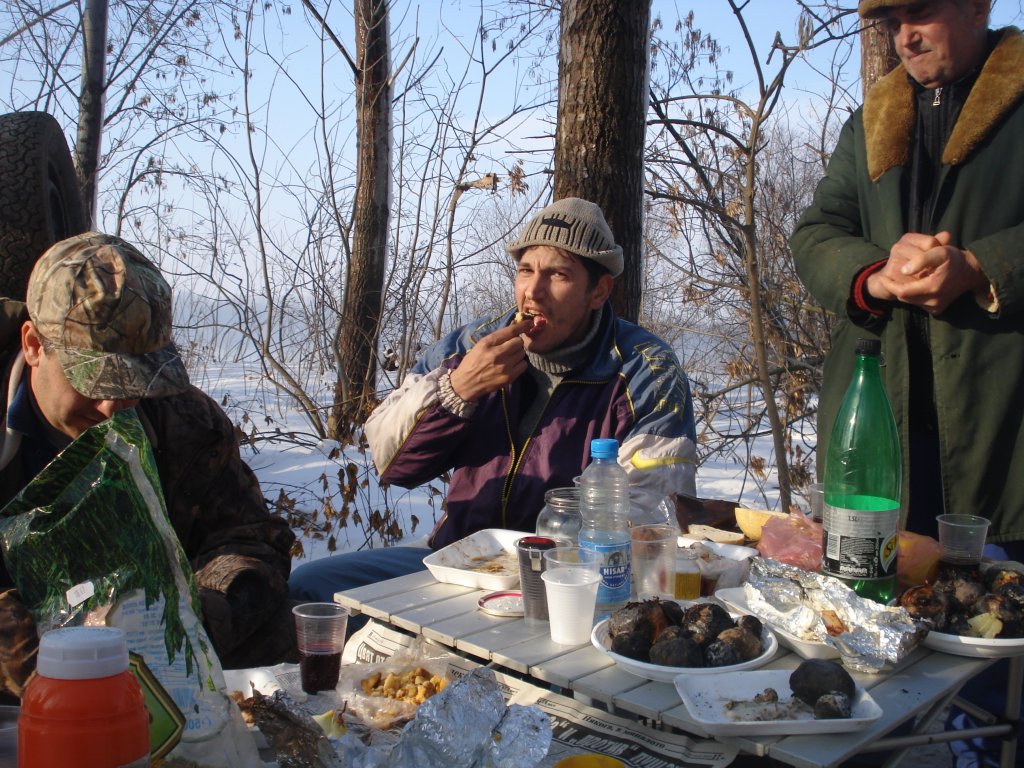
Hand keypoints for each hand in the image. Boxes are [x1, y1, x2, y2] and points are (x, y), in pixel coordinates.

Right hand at [448, 317, 533, 401]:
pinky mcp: (508, 377)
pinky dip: (520, 364)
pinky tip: (512, 365)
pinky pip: (524, 365)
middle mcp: (496, 353)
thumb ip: (497, 337)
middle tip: (510, 347)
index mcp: (487, 343)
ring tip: (509, 357)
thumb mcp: (480, 345)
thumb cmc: (472, 362)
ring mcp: (504, 366)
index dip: (522, 325)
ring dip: (518, 353)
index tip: (529, 323)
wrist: (466, 384)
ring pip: (522, 353)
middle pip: (519, 341)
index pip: (510, 331)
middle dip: (516, 342)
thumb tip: (514, 326)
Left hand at [867, 231, 988, 314]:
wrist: (971, 272)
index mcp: (932, 287)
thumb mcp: (940, 252)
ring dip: (905, 291)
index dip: (889, 285)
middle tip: (891, 277)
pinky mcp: (937, 310)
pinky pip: (918, 304)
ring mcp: (936, 307)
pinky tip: (916, 285)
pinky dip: (914, 295)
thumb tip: (903, 269)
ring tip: (905, 279)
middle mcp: (934, 301)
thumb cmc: (954, 259)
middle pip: (904, 297)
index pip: (902, 291)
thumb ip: (921, 259)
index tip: (882, 277)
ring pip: (910, 301)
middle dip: (896, 288)